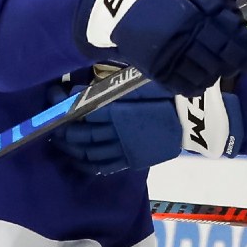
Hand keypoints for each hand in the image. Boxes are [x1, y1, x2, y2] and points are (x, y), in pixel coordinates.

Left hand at [50, 79, 244, 174]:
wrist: (194, 119)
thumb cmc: (168, 94)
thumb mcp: (142, 81)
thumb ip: (115, 84)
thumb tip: (84, 84)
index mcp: (120, 108)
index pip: (81, 107)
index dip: (63, 102)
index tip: (53, 94)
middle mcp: (118, 131)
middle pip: (81, 132)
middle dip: (62, 127)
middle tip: (51, 120)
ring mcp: (124, 148)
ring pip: (88, 151)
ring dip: (70, 146)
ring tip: (60, 139)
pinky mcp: (131, 160)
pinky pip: (103, 166)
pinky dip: (86, 164)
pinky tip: (78, 158)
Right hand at [75, 0, 246, 96]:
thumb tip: (235, 16)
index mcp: (193, 16)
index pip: (230, 38)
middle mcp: (184, 39)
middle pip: (222, 59)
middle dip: (242, 65)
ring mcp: (168, 57)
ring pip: (205, 74)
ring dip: (221, 74)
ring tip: (227, 70)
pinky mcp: (154, 69)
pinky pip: (182, 84)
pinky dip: (197, 86)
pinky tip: (205, 81)